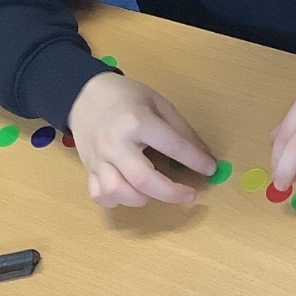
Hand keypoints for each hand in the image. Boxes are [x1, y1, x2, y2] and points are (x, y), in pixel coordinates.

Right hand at [67, 72, 215, 207]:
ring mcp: (99, 158)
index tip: (210, 169)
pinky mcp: (88, 169)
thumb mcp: (158, 103)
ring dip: (142, 199)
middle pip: (143, 179)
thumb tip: (204, 155)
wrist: (84, 95)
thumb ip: (181, 129)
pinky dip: (116, 201)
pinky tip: (129, 192)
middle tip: (189, 196)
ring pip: (117, 191)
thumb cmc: (126, 97)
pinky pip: (99, 195)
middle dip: (171, 193)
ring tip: (155, 192)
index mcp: (137, 121)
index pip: (173, 146)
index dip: (196, 160)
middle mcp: (116, 143)